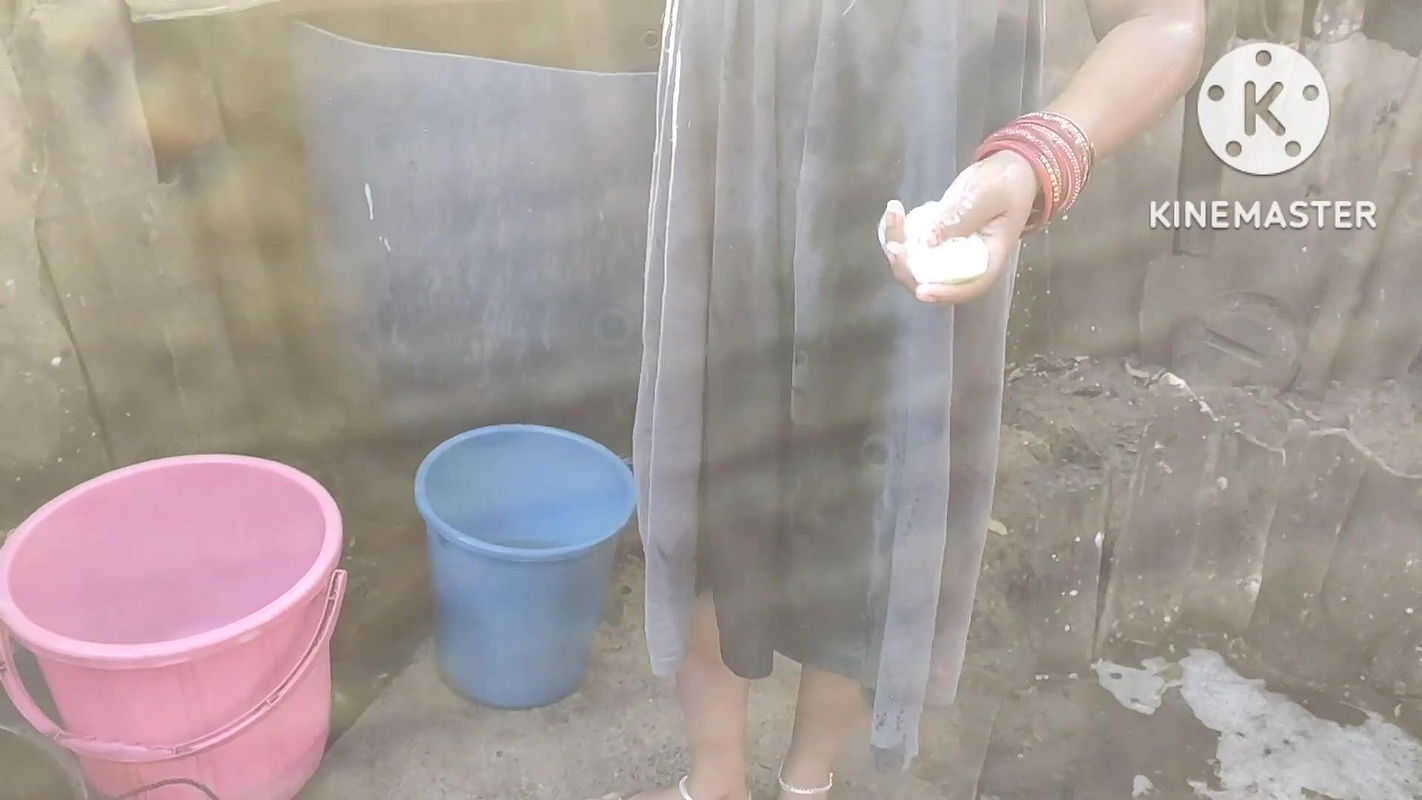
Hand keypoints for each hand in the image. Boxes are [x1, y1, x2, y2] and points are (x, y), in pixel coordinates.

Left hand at [879, 149, 1040, 304]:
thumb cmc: (1006, 182)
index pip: (970, 286)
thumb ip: (963, 216)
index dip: (945, 293)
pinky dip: (898, 233)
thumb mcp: (989, 194)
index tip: (922, 290)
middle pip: (935, 282)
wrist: (1005, 170)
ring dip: (898, 249)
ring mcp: (949, 251)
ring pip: (917, 265)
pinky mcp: (936, 238)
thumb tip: (930, 240)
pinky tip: (894, 211)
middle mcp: (967, 261)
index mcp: (989, 257)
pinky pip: (912, 246)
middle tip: (894, 248)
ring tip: (893, 215)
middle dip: (909, 271)